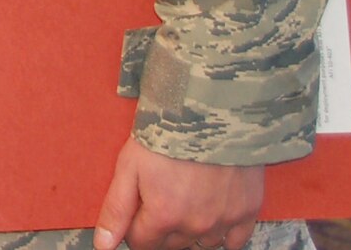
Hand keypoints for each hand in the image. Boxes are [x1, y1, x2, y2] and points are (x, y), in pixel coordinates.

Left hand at [93, 138, 265, 249]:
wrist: (211, 113)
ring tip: (184, 202)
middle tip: (158, 200)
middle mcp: (195, 226)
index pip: (142, 244)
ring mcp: (223, 221)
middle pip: (171, 246)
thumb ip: (116, 211)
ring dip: (189, 232)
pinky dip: (222, 234)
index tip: (136, 212)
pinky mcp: (247, 211)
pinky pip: (235, 241)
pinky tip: (211, 215)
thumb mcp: (128, 167)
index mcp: (164, 217)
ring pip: (201, 244)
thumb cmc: (165, 135)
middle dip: (160, 230)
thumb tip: (103, 245)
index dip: (134, 229)